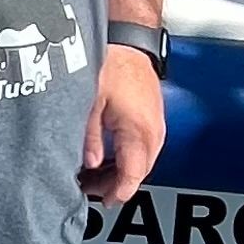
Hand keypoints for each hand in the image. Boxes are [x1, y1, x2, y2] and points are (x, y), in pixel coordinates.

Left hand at [79, 44, 165, 204]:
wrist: (129, 42)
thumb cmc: (112, 64)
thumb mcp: (90, 102)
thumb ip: (90, 137)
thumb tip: (89, 164)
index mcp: (139, 131)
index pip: (133, 174)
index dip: (117, 192)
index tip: (103, 201)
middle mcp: (153, 131)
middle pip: (138, 171)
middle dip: (115, 184)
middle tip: (87, 188)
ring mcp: (156, 125)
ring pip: (141, 160)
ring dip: (120, 171)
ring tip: (92, 175)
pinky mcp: (152, 118)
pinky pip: (142, 147)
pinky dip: (126, 157)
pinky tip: (106, 157)